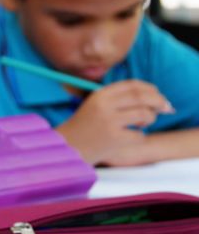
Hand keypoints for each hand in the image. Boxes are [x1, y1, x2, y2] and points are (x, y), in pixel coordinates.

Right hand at [57, 80, 172, 164]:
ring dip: (150, 119)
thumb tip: (154, 95)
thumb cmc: (84, 127)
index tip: (157, 93)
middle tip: (166, 108)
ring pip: (145, 114)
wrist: (67, 148)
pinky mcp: (114, 138)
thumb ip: (118, 98)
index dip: (149, 88)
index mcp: (100, 95)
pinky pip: (139, 135)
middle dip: (158, 101)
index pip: (132, 85)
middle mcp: (105, 105)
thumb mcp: (95, 105)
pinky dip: (138, 136)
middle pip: (142, 97)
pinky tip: (129, 138)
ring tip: (142, 123)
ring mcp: (110, 122)